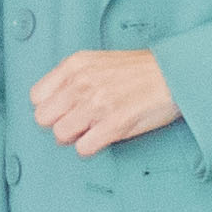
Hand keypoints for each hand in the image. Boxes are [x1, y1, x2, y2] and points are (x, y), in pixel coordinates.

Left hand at [26, 48, 178, 153]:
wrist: (174, 75)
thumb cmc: (138, 71)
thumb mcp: (97, 62)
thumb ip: (72, 78)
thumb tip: (52, 106)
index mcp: (75, 65)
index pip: (36, 97)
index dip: (49, 108)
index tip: (64, 110)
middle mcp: (82, 83)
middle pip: (43, 119)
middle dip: (58, 124)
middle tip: (76, 123)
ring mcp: (97, 104)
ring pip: (60, 135)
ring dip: (74, 138)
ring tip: (92, 130)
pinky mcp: (114, 124)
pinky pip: (83, 149)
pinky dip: (91, 148)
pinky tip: (103, 137)